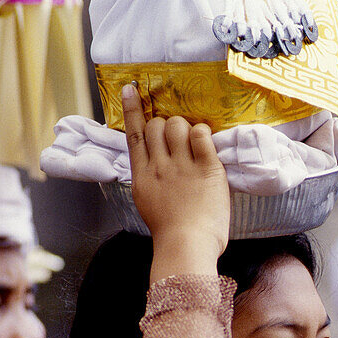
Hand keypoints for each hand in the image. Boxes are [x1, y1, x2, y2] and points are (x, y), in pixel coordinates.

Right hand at [122, 84, 228, 277]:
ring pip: (177, 125)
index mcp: (142, 176)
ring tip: (194, 143)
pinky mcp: (206, 169)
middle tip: (180, 140)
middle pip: (156, 126)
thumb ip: (152, 181)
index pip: (133, 135)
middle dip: (167, 125)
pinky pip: (201, 135)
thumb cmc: (171, 234)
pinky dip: (203, 133)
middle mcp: (159, 166)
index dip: (132, 109)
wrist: (186, 247)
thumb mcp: (149, 204)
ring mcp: (181, 166)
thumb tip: (158, 166)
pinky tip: (205, 143)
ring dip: (186, 126)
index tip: (131, 90)